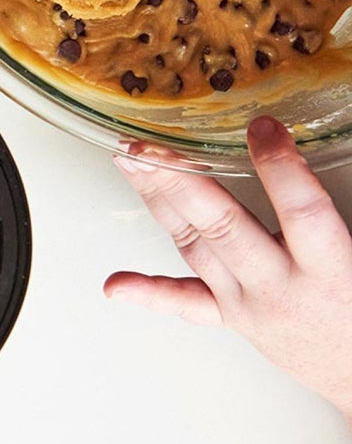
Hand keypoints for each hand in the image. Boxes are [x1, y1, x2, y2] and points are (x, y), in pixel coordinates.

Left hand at [105, 115, 351, 424]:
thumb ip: (334, 209)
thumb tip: (333, 151)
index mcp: (330, 268)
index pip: (302, 211)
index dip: (281, 169)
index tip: (263, 126)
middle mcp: (281, 288)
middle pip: (224, 226)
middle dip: (180, 180)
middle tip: (146, 145)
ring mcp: (249, 305)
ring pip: (195, 245)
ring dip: (157, 199)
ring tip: (127, 159)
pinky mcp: (232, 318)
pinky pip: (186, 303)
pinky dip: (148, 292)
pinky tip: (114, 285)